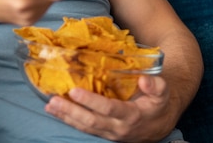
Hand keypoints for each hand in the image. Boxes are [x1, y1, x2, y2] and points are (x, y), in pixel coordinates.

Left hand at [44, 75, 175, 142]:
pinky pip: (84, 129)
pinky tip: (56, 112)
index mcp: (131, 116)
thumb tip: (144, 80)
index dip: (91, 101)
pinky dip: (69, 120)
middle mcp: (118, 127)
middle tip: (54, 100)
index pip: (108, 109)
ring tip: (50, 105)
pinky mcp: (103, 133)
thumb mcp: (163, 92)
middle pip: (91, 121)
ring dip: (66, 116)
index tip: (75, 91)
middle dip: (71, 111)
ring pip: (85, 127)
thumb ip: (155, 85)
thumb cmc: (158, 104)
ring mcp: (109, 132)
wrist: (159, 125)